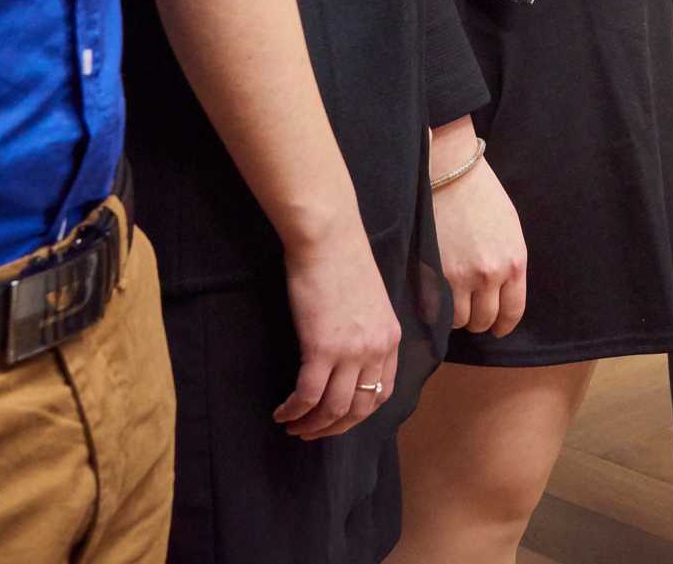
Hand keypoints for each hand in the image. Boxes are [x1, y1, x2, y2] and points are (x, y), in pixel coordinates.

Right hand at [273, 223, 402, 439]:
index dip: (358, 413)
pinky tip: (282, 414)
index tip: (338, 420)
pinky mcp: (322, 348)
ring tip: (294, 428)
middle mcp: (377, 349)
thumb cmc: (343, 261)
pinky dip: (294, 411)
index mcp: (391, 338)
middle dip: (335, 428)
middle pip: (360, 408)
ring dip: (312, 425)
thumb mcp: (369, 300)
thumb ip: (366, 330)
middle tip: (312, 433)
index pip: (382, 392)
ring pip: (334, 408)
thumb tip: (348, 354)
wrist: (329, 238)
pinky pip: (308, 395)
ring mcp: (351, 351)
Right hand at [428, 138, 527, 337]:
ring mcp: (459, 276)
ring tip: (452, 303)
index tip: (498, 329)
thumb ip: (509, 264)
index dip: (503, 325)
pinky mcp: (432, 273)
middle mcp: (489, 274)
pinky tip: (436, 298)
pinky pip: (434, 309)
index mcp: (514, 262)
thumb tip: (500, 295)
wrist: (451, 173)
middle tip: (472, 314)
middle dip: (479, 321)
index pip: (512, 311)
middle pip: (484, 320)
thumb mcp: (510, 231)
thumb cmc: (483, 197)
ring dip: (456, 316)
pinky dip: (436, 309)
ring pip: (458, 320)